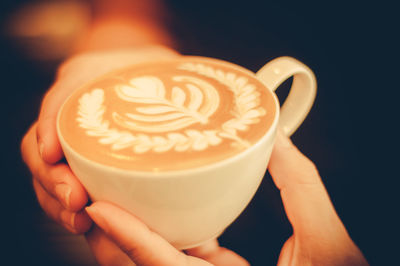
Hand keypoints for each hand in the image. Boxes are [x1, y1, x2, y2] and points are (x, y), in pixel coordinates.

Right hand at [20, 46, 178, 232]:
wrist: (143, 73)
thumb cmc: (157, 73)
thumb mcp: (169, 71)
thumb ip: (182, 89)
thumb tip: (219, 120)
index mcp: (87, 76)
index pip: (58, 99)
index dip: (50, 126)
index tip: (54, 155)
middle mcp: (70, 108)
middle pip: (39, 145)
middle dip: (52, 177)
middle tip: (76, 202)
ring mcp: (69, 135)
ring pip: (45, 171)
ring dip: (56, 200)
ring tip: (79, 222)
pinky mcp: (77, 159)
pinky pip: (63, 183)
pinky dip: (67, 204)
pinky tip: (85, 223)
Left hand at [83, 130, 368, 265]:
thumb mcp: (327, 242)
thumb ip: (301, 187)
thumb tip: (276, 139)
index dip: (127, 236)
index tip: (98, 207)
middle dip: (117, 237)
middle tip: (102, 195)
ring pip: (160, 265)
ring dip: (137, 235)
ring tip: (122, 198)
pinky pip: (182, 260)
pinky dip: (168, 237)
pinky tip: (168, 211)